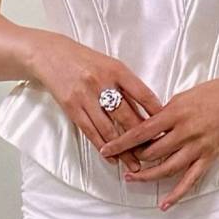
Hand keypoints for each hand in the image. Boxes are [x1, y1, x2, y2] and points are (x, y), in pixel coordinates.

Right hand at [25, 31, 164, 175]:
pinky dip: (103, 147)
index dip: (157, 113)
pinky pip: (91, 132)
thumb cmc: (85, 60)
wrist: (52, 55)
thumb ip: (127, 85)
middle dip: (142, 138)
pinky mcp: (72, 108)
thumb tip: (148, 109)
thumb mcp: (110, 64)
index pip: (143, 94)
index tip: (167, 128)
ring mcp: (86, 96)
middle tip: (154, 154)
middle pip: (127, 116)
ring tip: (135, 164)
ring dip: (124, 149)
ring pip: (109, 129)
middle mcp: (102, 83)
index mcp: (117, 69)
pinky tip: (112, 158)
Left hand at [98, 70, 218, 210]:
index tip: (106, 148)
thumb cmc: (213, 92)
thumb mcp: (183, 96)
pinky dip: (177, 194)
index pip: (142, 131)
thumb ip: (165, 113)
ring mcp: (199, 146)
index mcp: (176, 112)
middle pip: (152, 152)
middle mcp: (186, 131)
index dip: (122, 142)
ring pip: (167, 168)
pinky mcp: (210, 157)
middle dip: (132, 158)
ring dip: (148, 176)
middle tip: (118, 161)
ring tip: (132, 178)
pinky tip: (164, 204)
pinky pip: (190, 180)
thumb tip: (146, 127)